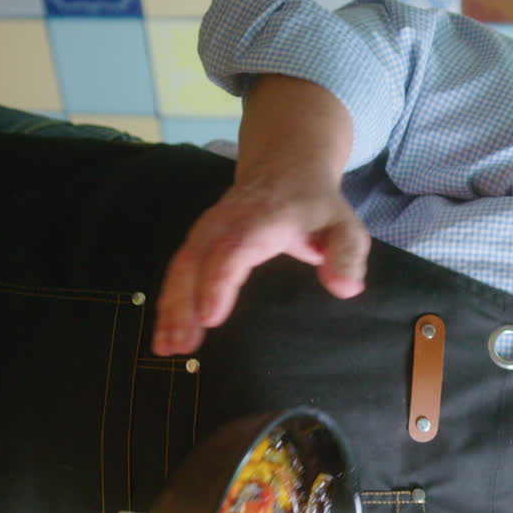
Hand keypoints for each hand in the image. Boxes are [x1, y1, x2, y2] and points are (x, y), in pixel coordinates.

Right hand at [151, 175, 370, 355]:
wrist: (288, 164)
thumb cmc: (317, 207)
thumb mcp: (345, 226)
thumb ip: (347, 255)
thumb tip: (344, 288)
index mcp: (266, 217)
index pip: (235, 247)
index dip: (219, 281)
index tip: (210, 317)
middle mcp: (228, 220)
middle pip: (196, 257)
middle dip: (184, 302)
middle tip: (183, 346)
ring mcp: (209, 227)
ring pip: (182, 264)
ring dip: (170, 306)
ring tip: (167, 348)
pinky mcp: (199, 238)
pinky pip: (179, 268)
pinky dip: (169, 301)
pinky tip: (165, 335)